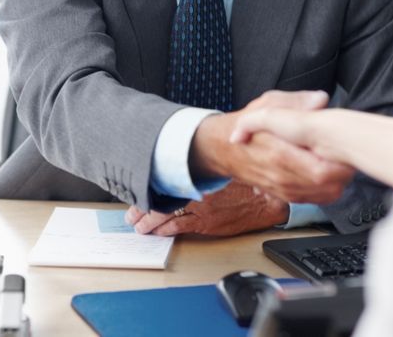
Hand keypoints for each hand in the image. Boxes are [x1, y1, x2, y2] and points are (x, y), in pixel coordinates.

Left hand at [125, 181, 288, 236]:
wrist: (261, 199)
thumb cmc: (242, 182)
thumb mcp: (217, 167)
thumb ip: (198, 165)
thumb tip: (178, 159)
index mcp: (196, 175)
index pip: (163, 180)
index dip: (147, 186)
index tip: (136, 190)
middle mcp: (194, 191)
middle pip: (160, 199)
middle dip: (142, 208)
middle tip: (131, 214)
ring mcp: (199, 208)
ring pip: (166, 215)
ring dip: (149, 222)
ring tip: (139, 226)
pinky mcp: (205, 224)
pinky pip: (179, 228)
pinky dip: (165, 231)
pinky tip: (157, 233)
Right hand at [191, 90, 354, 203]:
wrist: (222, 149)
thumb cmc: (246, 126)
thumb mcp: (268, 104)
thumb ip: (296, 102)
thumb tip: (320, 99)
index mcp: (279, 153)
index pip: (321, 170)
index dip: (340, 162)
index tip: (344, 146)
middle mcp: (281, 176)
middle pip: (329, 184)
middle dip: (345, 169)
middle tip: (347, 152)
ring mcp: (283, 189)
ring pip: (325, 194)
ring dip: (339, 179)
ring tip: (338, 160)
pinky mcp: (284, 196)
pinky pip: (315, 199)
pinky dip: (328, 189)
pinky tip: (328, 173)